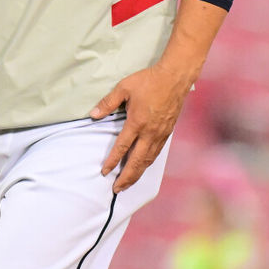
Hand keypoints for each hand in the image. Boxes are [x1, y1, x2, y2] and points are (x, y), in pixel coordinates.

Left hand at [90, 63, 190, 192]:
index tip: (104, 172)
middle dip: (126, 177)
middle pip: (137, 161)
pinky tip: (143, 167)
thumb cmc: (148, 81)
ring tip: (128, 183)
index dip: (112, 161)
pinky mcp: (167, 133)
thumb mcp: (123, 88)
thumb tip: (93, 115)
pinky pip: (156, 153)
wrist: (174, 78)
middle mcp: (150, 133)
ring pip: (148, 160)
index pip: (122, 147)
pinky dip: (148, 164)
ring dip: (138, 174)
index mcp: (137, 122)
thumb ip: (108, 103)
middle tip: (117, 189)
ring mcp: (160, 134)